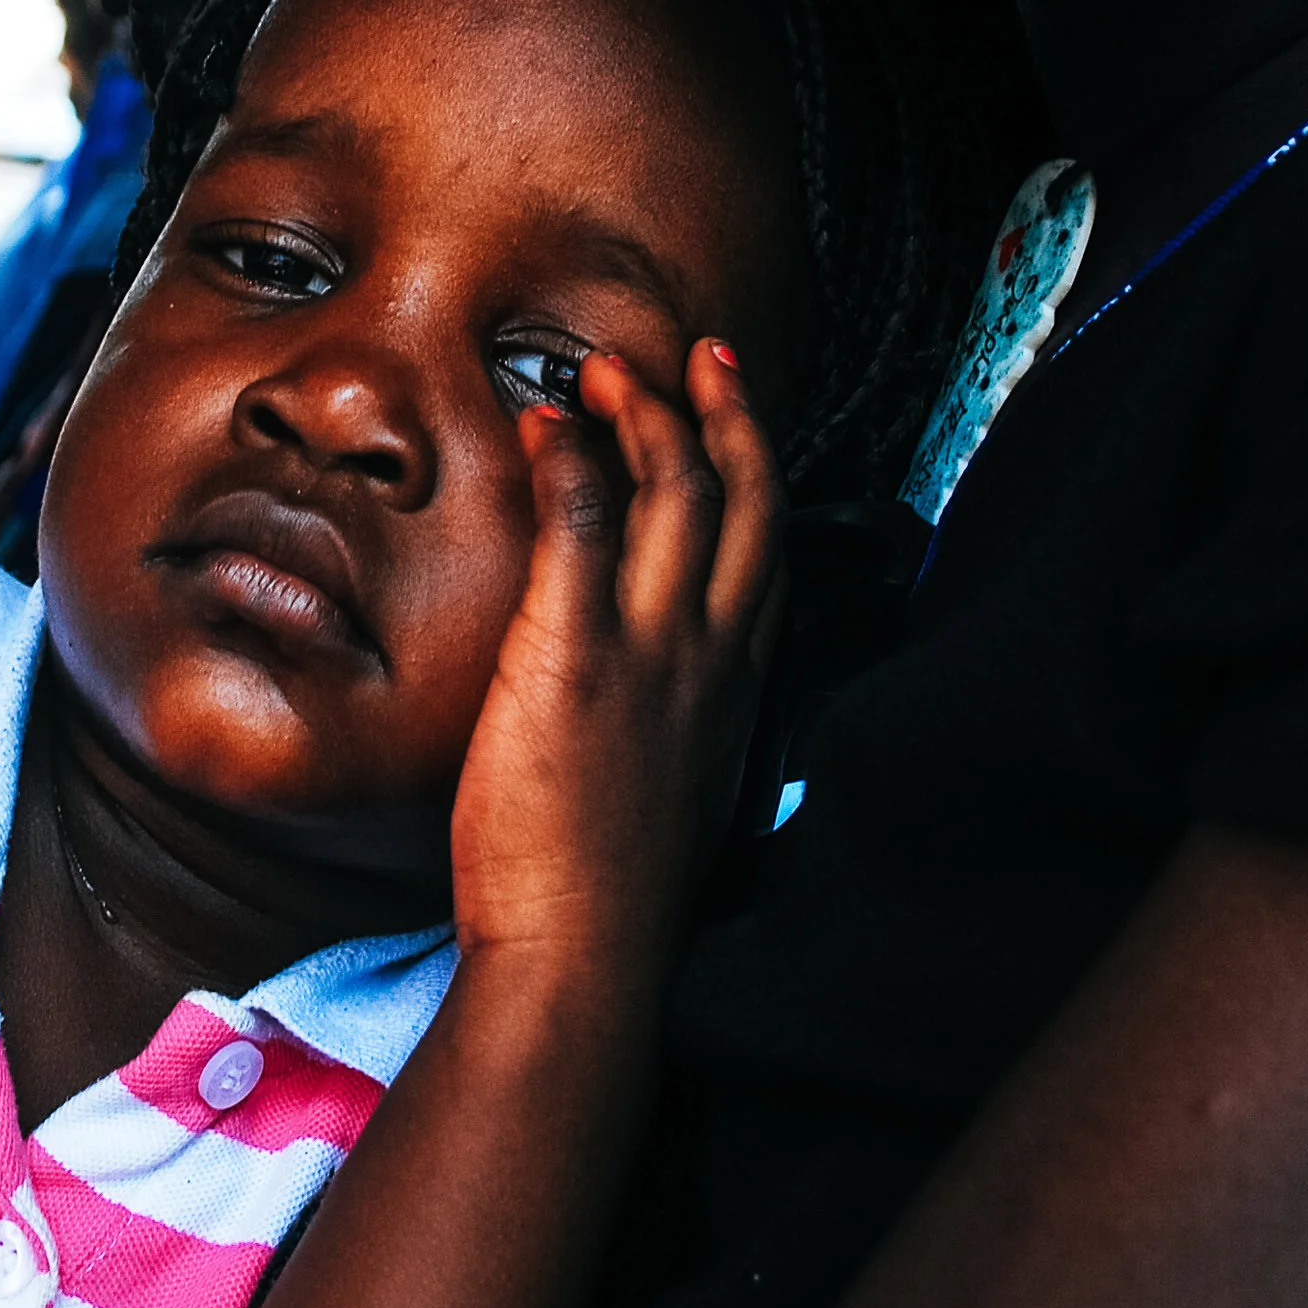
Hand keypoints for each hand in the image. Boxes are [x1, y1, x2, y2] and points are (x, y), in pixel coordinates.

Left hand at [450, 341, 782, 987]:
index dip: (754, 464)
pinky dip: (565, 457)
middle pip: (742, 494)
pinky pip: (581, 520)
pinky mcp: (577, 653)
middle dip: (721, 407)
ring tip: (596, 373)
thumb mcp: (672, 788)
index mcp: (738, 686)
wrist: (586, 952)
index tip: (730, 409)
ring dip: (641, 412)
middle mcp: (713, 653)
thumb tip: (641, 688)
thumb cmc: (614, 889)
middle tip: (688, 356)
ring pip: (676, 489)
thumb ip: (672, 721)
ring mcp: (653, 648)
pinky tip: (539, 426)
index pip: (768, 548)